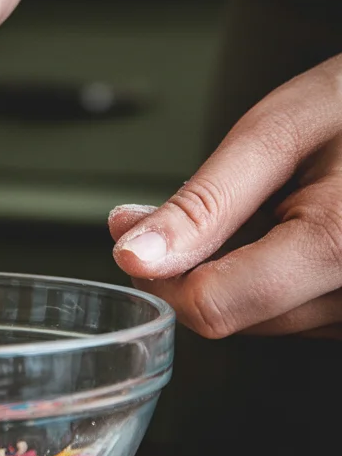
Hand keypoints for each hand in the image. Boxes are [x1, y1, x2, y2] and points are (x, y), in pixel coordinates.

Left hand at [109, 55, 341, 338]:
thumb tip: (134, 257)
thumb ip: (203, 205)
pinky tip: (291, 229)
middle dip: (195, 267)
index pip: (214, 307)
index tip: (137, 233)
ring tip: (266, 207)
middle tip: (189, 209)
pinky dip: (273, 278)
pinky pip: (297, 313)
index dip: (161, 275)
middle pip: (235, 317)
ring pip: (263, 320)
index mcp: (339, 245)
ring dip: (237, 273)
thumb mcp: (274, 136)